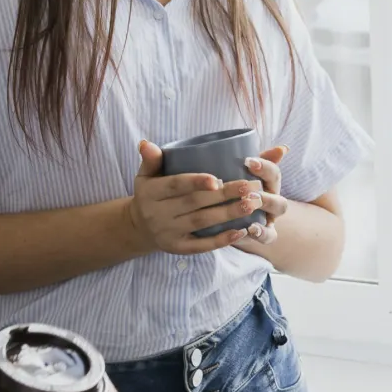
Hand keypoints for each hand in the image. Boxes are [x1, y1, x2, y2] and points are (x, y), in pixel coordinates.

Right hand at [128, 142, 274, 254]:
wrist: (139, 227)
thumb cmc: (150, 193)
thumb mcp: (145, 175)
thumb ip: (151, 159)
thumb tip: (147, 143)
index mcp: (151, 192)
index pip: (175, 186)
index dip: (196, 182)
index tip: (219, 178)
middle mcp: (158, 214)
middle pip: (195, 203)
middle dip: (225, 195)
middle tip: (251, 187)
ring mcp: (169, 233)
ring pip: (202, 223)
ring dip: (229, 214)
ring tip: (252, 204)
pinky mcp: (178, 248)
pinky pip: (201, 245)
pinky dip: (222, 239)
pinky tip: (241, 230)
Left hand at [240, 144, 289, 250]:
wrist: (231, 220)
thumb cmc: (235, 191)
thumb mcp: (240, 175)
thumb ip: (255, 161)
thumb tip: (283, 148)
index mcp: (269, 183)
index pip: (273, 172)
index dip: (264, 166)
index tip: (248, 162)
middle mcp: (274, 199)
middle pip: (279, 191)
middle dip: (267, 190)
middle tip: (250, 191)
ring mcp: (271, 217)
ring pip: (279, 209)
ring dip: (267, 205)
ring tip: (251, 204)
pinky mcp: (263, 234)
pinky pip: (269, 236)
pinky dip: (262, 233)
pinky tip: (250, 228)